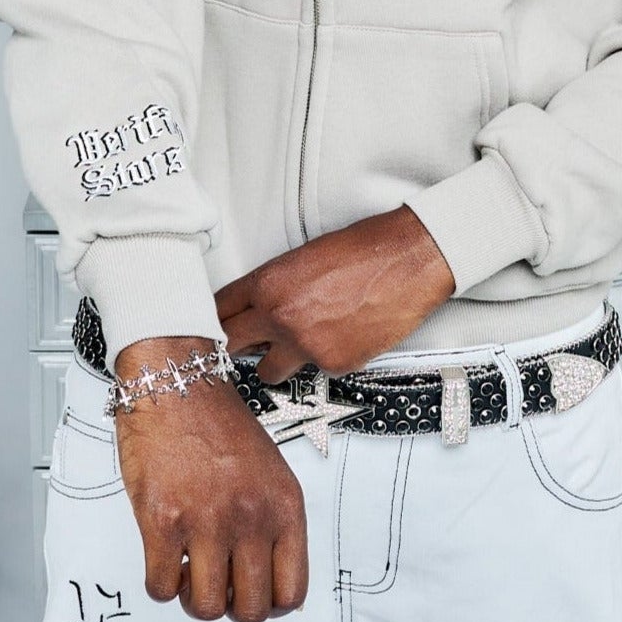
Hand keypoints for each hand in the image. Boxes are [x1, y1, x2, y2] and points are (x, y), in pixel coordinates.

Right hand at [111, 335, 308, 621]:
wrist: (175, 379)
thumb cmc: (217, 420)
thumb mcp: (269, 469)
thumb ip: (274, 521)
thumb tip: (274, 579)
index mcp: (285, 505)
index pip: (292, 592)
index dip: (269, 605)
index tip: (251, 593)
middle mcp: (252, 516)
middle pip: (251, 611)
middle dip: (230, 604)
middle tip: (216, 581)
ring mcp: (208, 521)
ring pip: (207, 608)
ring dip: (193, 597)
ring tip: (188, 567)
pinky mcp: (163, 521)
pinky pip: (161, 587)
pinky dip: (160, 581)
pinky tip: (164, 554)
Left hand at [214, 203, 456, 382]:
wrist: (409, 261)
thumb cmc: (364, 250)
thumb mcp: (305, 256)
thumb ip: (276, 286)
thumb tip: (261, 307)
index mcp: (269, 283)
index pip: (219, 310)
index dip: (215, 319)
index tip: (212, 327)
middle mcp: (280, 317)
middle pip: (230, 345)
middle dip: (233, 346)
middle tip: (237, 347)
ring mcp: (306, 345)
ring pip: (267, 371)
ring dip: (275, 361)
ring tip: (296, 344)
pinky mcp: (333, 365)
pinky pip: (313, 371)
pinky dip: (322, 359)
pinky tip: (340, 336)